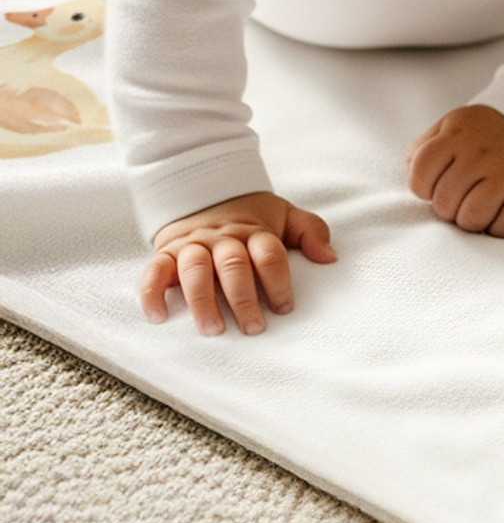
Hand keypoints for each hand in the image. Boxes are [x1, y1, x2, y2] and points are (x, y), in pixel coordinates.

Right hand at [142, 192, 336, 336]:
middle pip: (233, 265)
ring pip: (195, 270)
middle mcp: (222, 238)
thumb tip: (330, 258)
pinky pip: (154, 271)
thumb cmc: (250, 216)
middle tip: (253, 327)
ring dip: (203, 300)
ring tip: (213, 329)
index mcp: (254, 230)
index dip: (278, 280)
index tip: (285, 307)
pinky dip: (152, 293)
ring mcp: (191, 245)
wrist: (203, 193)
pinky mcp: (164, 252)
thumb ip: (310, 232)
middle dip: (243, 298)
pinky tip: (159, 316)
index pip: (269, 254)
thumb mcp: (284, 215)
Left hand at [407, 104, 503, 237]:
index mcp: (457, 135)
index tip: (437, 184)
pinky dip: (500, 228)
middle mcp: (482, 153)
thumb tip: (417, 181)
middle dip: (448, 207)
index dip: (423, 188)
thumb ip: (424, 149)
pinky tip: (500, 212)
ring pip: (472, 219)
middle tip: (462, 196)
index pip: (420, 175)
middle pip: (445, 203)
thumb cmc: (483, 134)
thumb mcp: (449, 126)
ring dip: (471, 220)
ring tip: (478, 206)